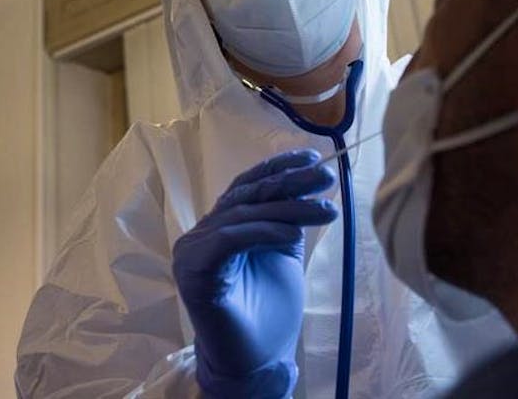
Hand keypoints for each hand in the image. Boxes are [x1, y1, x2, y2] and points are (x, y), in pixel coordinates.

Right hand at [172, 149, 337, 397]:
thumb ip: (283, 220)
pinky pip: (230, 239)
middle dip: (290, 182)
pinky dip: (263, 232)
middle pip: (248, 196)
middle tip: (326, 176)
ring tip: (326, 209)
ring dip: (288, 209)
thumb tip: (306, 184)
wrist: (255, 361)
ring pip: (243, 215)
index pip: (247, 185)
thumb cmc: (268, 312)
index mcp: (222, 225)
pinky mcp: (192, 269)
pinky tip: (292, 234)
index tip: (312, 156)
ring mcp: (192, 249)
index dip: (277, 167)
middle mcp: (202, 232)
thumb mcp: (282, 253)